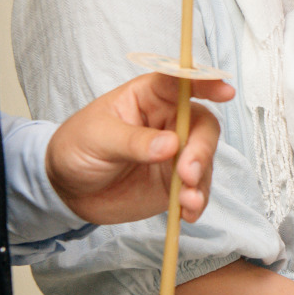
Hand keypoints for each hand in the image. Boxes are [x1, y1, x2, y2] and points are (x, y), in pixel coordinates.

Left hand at [45, 73, 233, 225]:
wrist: (69, 189)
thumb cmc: (77, 147)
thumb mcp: (97, 138)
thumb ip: (132, 141)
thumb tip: (171, 145)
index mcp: (149, 97)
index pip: (181, 82)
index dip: (205, 83)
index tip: (224, 91)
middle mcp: (170, 121)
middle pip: (202, 125)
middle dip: (202, 149)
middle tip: (187, 173)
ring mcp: (175, 152)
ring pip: (204, 159)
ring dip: (201, 180)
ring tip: (187, 200)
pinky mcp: (175, 182)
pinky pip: (196, 189)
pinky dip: (197, 201)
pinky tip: (187, 212)